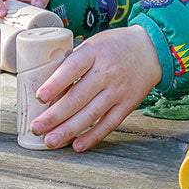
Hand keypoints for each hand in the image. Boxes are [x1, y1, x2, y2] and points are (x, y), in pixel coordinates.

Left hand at [30, 25, 161, 151]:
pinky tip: (77, 145)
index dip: (55, 84)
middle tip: (36, 128)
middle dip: (55, 115)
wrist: (151, 50)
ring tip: (50, 141)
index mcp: (95, 53)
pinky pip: (109, 123)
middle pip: (78, 97)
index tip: (39, 97)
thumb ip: (74, 62)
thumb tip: (47, 86)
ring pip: (91, 114)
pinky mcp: (128, 104)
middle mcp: (107, 72)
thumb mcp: (93, 44)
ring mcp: (119, 90)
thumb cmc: (116, 46)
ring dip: (69, 130)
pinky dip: (93, 136)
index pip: (73, 68)